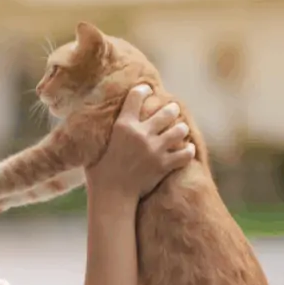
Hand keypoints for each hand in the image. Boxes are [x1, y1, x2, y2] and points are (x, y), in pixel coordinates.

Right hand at [85, 84, 195, 200]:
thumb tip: (96, 122)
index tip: (147, 89)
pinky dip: (188, 151)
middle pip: (166, 112)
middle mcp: (141, 134)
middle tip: (172, 110)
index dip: (143, 90)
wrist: (111, 195)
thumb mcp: (96, 146)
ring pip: (180, 130)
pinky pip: (185, 153)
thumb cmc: (99, 173)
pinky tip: (187, 149)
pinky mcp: (164, 165)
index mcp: (123, 126)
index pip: (136, 96)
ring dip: (181, 129)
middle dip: (171, 109)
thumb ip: (104, 132)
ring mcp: (155, 150)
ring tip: (180, 130)